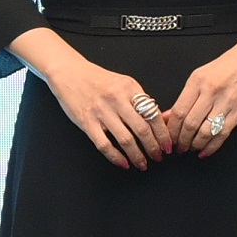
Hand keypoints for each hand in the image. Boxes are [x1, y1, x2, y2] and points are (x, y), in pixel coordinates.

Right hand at [10, 26, 164, 167]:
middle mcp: (116, 99)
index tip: (168, 144)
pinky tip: (124, 163)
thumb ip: (138, 100)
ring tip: (143, 163)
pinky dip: (116, 157)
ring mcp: (101, 111)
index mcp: (129, 88)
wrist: (69, 72)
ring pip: (125, 139)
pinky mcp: (87, 122)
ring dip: (138, 156)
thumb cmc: (96, 79)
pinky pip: (104, 145)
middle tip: (159, 156)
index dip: (163, 133)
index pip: (153, 114)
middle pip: (142, 129)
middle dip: (154, 147)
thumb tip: (157, 121)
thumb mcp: (122, 82)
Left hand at [168, 17, 236, 157]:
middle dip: (181, 140)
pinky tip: (205, 150)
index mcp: (198, 81)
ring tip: (190, 148)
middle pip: (190, 124)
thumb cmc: (228, 64)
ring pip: (205, 132)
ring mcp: (227, 102)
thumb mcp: (201, 75)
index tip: (168, 137)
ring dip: (195, 145)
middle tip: (178, 147)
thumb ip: (185, 97)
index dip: (171, 129)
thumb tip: (168, 116)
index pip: (179, 111)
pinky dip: (212, 146)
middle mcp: (211, 91)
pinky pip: (223, 134)